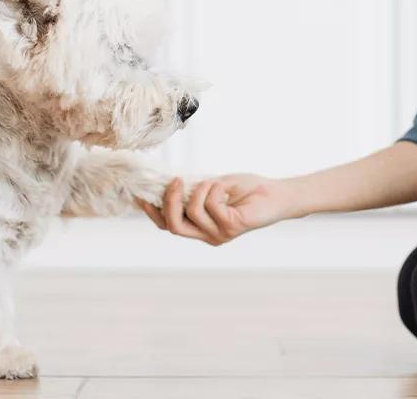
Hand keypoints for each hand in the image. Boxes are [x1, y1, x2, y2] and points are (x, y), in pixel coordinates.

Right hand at [136, 174, 295, 245]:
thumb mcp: (212, 186)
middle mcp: (207, 235)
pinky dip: (213, 189)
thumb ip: (192, 189)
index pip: (168, 225)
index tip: (141, 195)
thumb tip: (168, 182)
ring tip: (212, 182)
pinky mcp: (231, 226)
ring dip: (198, 191)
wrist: (276, 194)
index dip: (152, 212)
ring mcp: (219, 234)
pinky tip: (225, 187)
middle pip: (173, 226)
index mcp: (200, 227)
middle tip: (174, 180)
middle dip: (168, 202)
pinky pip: (210, 205)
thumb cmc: (247, 189)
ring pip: (191, 213)